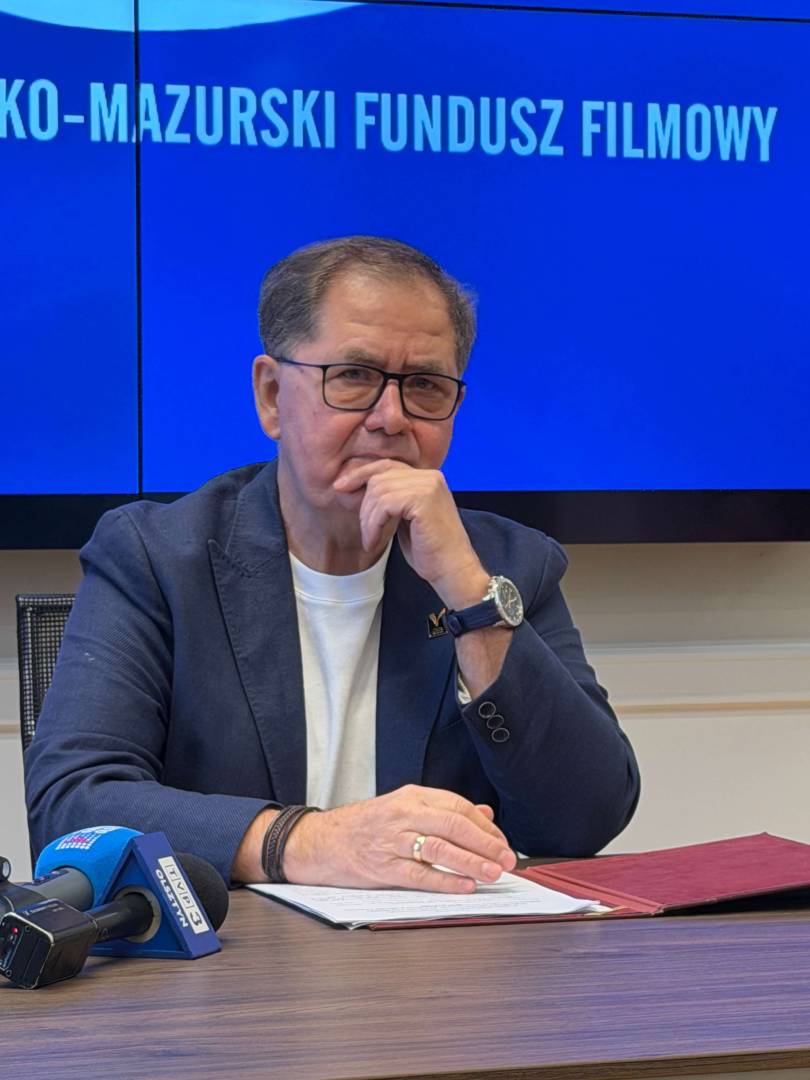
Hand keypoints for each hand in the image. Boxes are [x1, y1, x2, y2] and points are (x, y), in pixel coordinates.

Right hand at [282, 785, 516, 892]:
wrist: (319, 841)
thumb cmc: (365, 826)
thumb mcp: (403, 808)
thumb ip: (444, 810)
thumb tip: (486, 815)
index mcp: (411, 797)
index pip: (458, 807)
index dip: (485, 827)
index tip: (503, 844)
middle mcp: (403, 814)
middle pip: (453, 825)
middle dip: (486, 844)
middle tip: (507, 861)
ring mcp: (391, 841)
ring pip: (439, 848)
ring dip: (471, 862)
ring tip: (493, 874)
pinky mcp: (381, 867)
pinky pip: (419, 875)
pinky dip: (445, 882)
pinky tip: (465, 887)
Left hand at [333, 460, 488, 608]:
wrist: (452, 571)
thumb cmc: (429, 551)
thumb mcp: (405, 519)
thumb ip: (391, 501)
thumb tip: (359, 488)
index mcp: (427, 478)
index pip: (386, 466)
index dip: (360, 474)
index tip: (340, 487)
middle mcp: (430, 476)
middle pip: (379, 476)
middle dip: (364, 505)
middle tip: (365, 532)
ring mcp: (429, 485)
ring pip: (379, 491)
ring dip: (368, 520)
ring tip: (371, 540)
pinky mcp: (424, 498)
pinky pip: (385, 505)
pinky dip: (374, 525)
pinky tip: (375, 542)